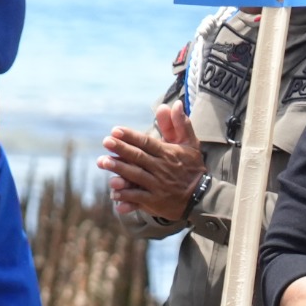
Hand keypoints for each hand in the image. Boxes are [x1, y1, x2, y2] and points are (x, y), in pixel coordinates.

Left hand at [101, 104, 205, 220]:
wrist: (202, 196)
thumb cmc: (192, 167)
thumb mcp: (191, 144)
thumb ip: (180, 124)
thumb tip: (175, 104)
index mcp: (168, 154)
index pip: (147, 143)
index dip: (131, 136)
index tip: (115, 130)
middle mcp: (162, 169)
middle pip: (139, 157)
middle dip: (121, 149)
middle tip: (105, 141)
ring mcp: (158, 186)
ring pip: (136, 176)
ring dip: (120, 170)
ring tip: (103, 162)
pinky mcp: (155, 202)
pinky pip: (139, 198)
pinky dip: (126, 196)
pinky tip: (113, 193)